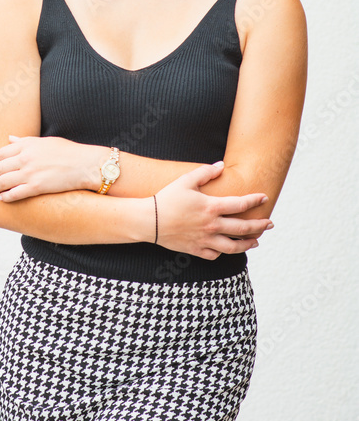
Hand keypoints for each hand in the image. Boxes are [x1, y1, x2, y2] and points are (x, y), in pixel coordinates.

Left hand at [0, 135, 90, 200]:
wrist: (85, 164)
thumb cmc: (68, 151)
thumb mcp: (45, 141)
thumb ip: (25, 140)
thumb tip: (10, 138)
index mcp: (27, 145)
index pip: (1, 153)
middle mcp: (25, 158)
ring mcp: (30, 173)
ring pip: (4, 181)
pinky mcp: (37, 187)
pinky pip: (16, 193)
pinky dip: (6, 196)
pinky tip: (2, 198)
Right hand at [154, 161, 273, 259]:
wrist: (150, 221)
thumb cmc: (167, 198)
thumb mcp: (185, 180)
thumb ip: (205, 172)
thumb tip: (221, 166)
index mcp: (211, 207)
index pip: (240, 204)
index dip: (255, 200)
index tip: (265, 197)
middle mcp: (212, 225)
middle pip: (243, 228)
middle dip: (260, 225)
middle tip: (270, 223)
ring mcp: (205, 239)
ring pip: (234, 247)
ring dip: (248, 244)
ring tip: (256, 241)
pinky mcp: (196, 249)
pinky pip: (215, 254)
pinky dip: (224, 252)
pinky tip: (228, 248)